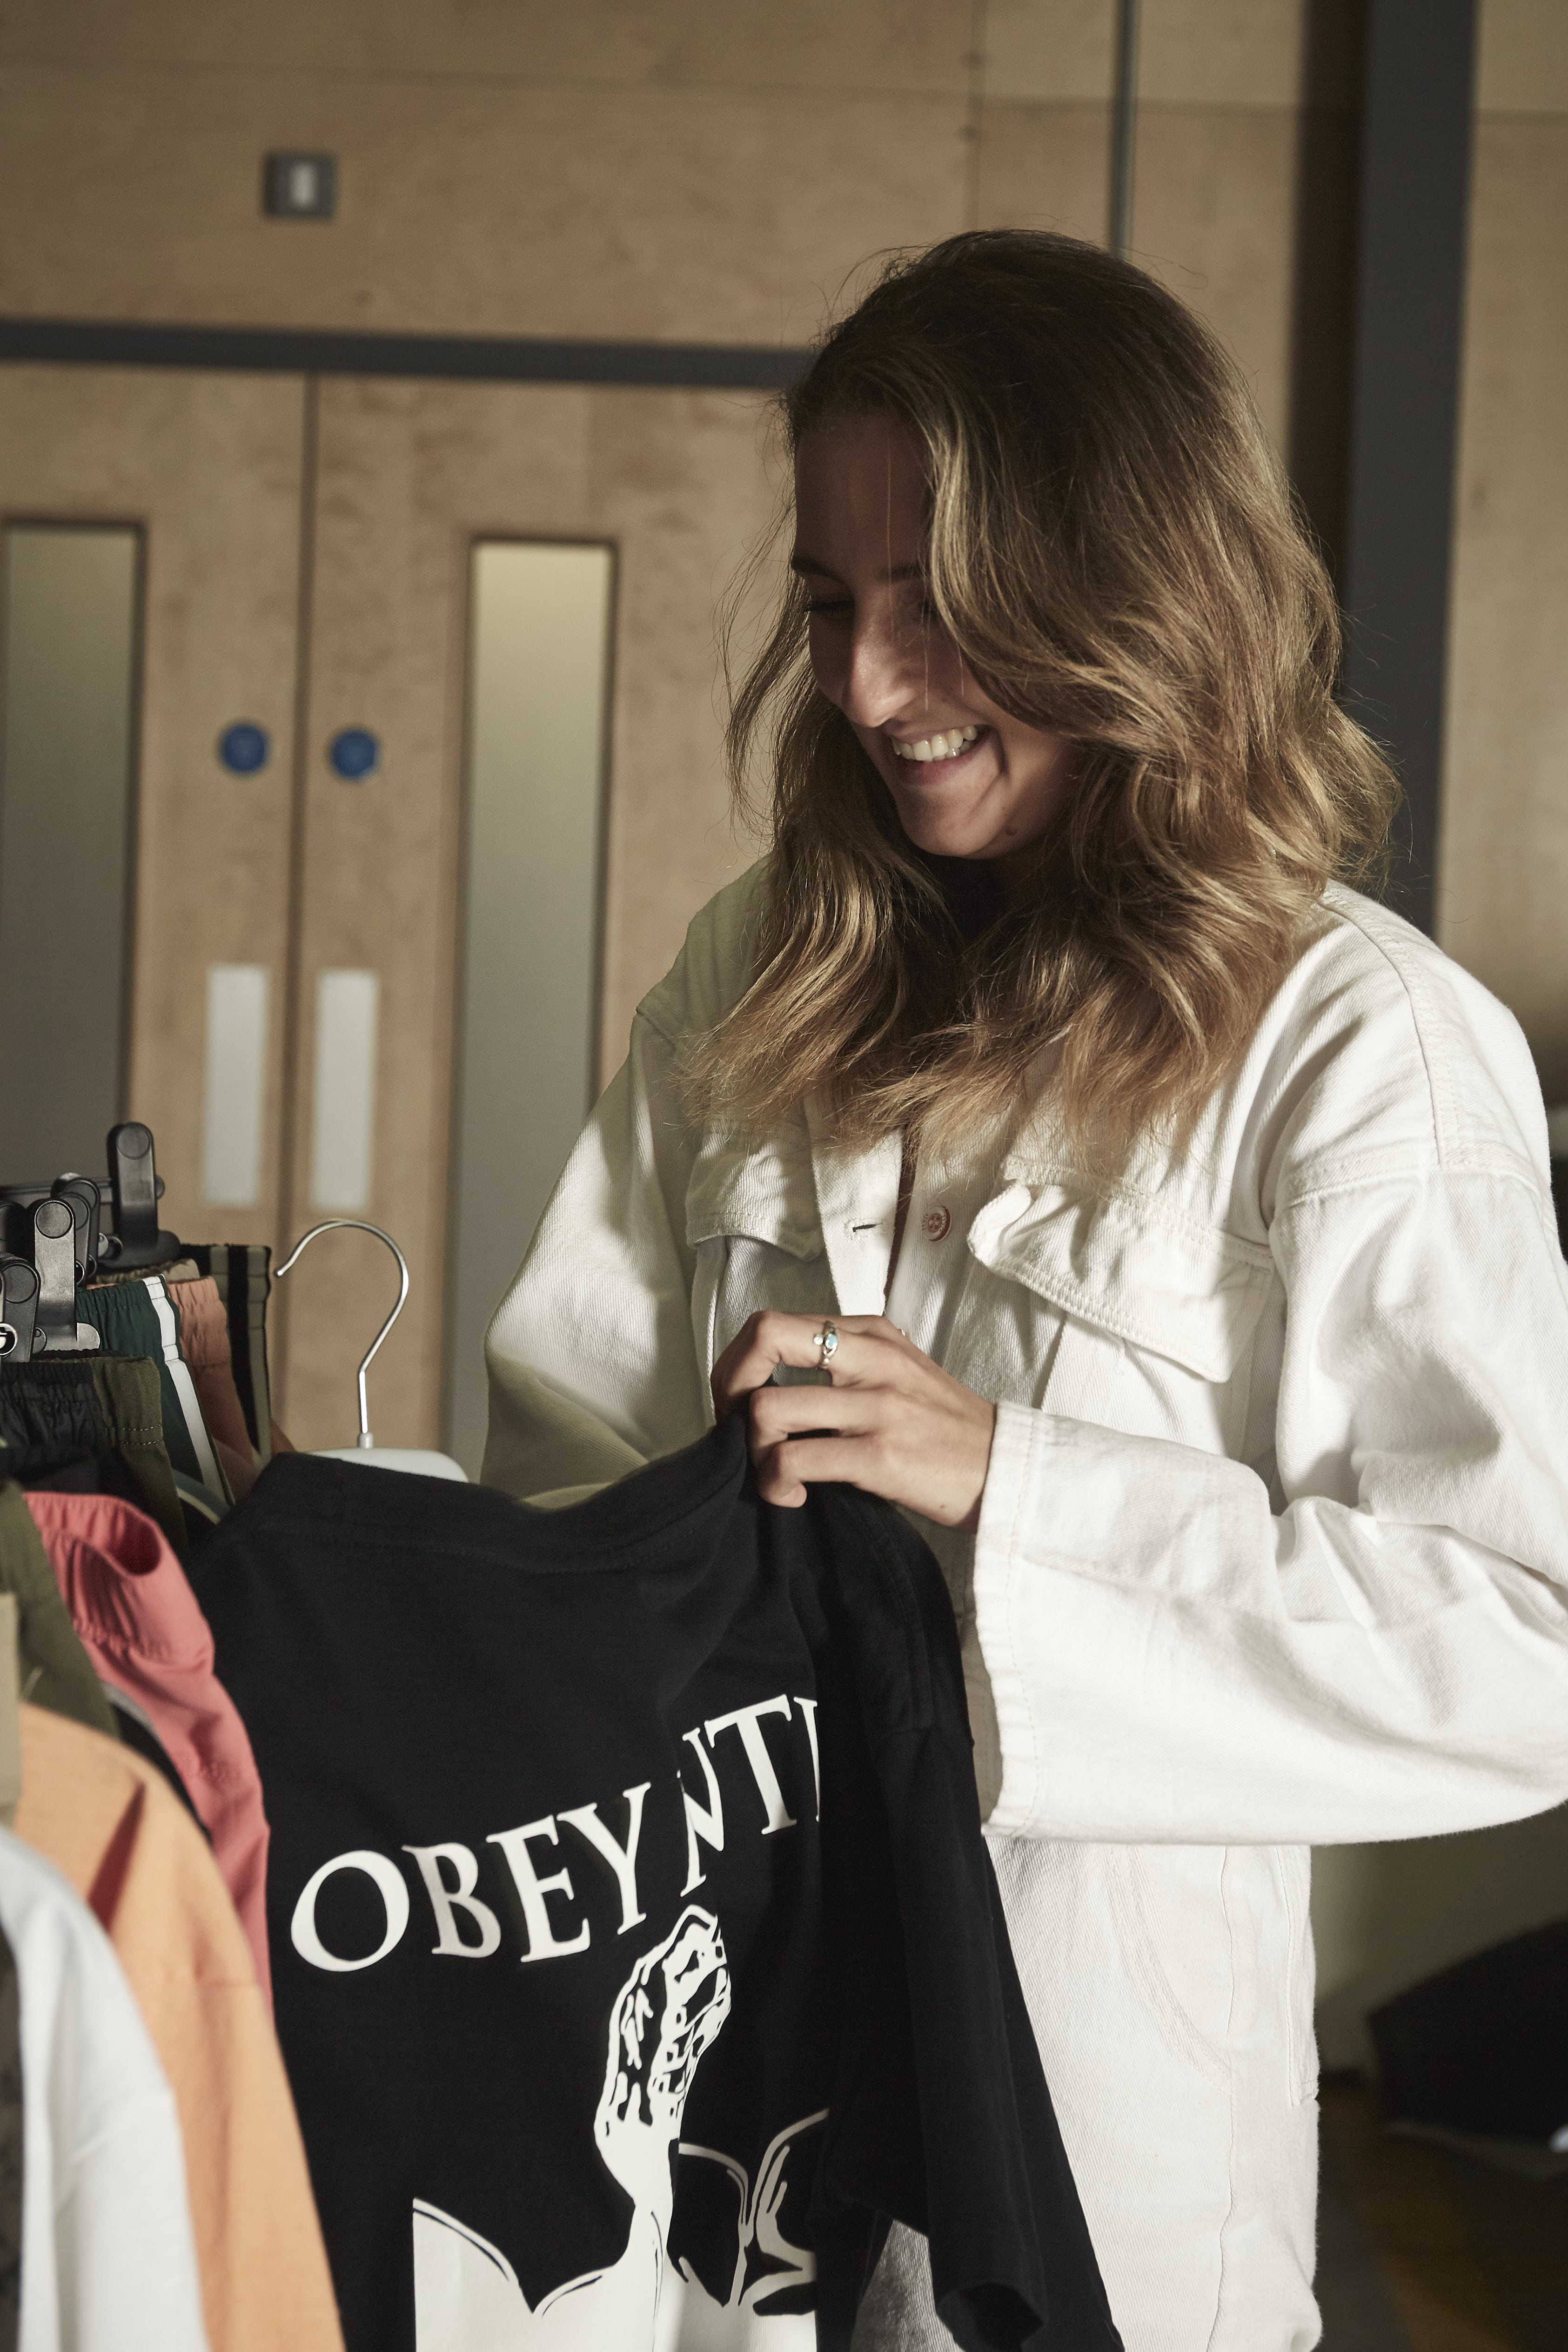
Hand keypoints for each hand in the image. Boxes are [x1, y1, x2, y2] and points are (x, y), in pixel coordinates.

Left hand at [711, 1311, 996, 1530]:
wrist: (1006, 1469)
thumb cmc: (945, 1429)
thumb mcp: (897, 1373)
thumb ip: (843, 1366)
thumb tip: (772, 1386)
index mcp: (870, 1334)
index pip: (773, 1322)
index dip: (737, 1363)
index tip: (738, 1401)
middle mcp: (870, 1358)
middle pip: (764, 1339)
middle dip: (729, 1387)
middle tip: (737, 1429)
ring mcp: (876, 1405)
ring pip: (768, 1408)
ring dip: (753, 1449)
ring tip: (774, 1471)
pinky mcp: (880, 1454)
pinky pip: (794, 1460)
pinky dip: (777, 1482)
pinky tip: (793, 1495)